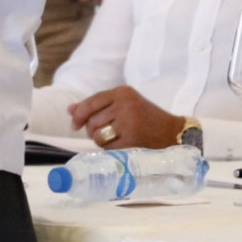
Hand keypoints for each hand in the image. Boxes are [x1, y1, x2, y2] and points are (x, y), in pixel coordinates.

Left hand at [67, 85, 184, 149]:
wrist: (171, 131)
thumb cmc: (145, 117)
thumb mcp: (124, 104)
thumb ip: (98, 105)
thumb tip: (70, 109)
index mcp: (123, 92)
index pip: (91, 102)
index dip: (79, 115)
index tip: (75, 124)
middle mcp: (125, 104)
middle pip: (92, 121)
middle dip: (93, 130)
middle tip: (105, 132)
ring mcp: (129, 122)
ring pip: (97, 135)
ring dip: (101, 140)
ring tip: (115, 138)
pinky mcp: (131, 138)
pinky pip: (107, 147)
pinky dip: (110, 148)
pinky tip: (122, 144)